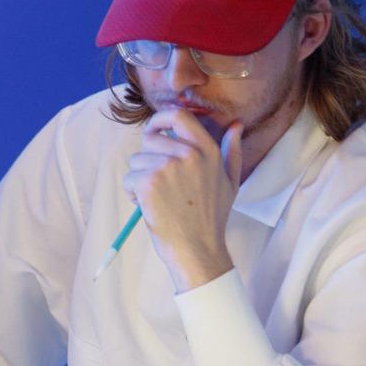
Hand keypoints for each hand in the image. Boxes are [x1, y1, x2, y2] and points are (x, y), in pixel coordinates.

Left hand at [122, 108, 242, 291]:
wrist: (198, 250)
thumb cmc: (211, 218)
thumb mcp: (231, 183)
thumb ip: (232, 151)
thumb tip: (236, 125)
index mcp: (208, 151)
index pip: (179, 115)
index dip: (160, 119)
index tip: (153, 130)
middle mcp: (189, 154)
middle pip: (151, 139)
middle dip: (147, 159)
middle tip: (158, 183)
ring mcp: (168, 167)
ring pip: (136, 160)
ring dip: (139, 178)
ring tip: (157, 198)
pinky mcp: (149, 182)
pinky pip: (129, 178)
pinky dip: (132, 193)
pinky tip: (147, 206)